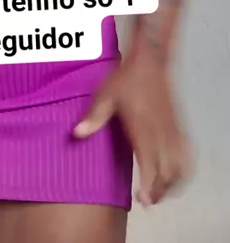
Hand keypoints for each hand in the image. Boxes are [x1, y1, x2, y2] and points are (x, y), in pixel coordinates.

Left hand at [73, 55, 191, 205]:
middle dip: (160, 189)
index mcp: (142, 127)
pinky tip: (176, 171)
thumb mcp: (105, 96)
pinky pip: (184, 151)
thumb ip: (93, 117)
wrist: (150, 60)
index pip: (149, 163)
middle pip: (167, 170)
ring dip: (172, 181)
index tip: (143, 199)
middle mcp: (160, 131)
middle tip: (149, 200)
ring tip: (160, 191)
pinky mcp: (176, 124)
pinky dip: (183, 165)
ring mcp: (170, 128)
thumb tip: (76, 134)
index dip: (149, 185)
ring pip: (179, 163)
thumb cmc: (127, 78)